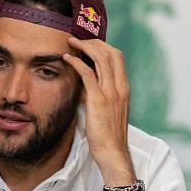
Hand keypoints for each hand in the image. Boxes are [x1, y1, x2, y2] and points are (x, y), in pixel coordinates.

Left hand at [61, 38, 135, 185]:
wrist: (112, 152)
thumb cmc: (107, 135)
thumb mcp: (106, 110)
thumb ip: (99, 96)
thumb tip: (84, 86)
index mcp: (124, 88)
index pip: (117, 58)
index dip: (103, 46)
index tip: (88, 43)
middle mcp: (120, 87)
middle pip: (111, 53)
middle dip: (94, 41)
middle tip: (78, 38)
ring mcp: (111, 92)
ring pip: (101, 59)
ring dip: (84, 47)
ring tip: (70, 42)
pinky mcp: (99, 100)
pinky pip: (88, 74)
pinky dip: (76, 62)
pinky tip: (66, 58)